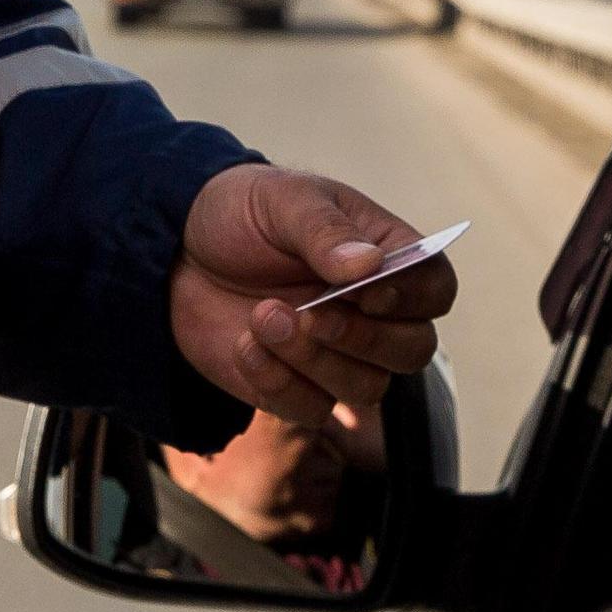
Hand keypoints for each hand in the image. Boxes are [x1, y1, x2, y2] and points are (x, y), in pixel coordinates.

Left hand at [171, 165, 454, 434]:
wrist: (175, 250)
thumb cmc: (242, 213)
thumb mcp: (282, 202)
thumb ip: (324, 231)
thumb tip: (369, 265)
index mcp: (384, 256)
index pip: (435, 288)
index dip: (412, 297)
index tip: (363, 288)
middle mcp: (372, 312)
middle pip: (414, 350)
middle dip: (365, 340)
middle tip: (311, 314)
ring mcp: (336, 354)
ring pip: (366, 388)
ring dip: (315, 360)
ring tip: (263, 315)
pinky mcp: (295, 388)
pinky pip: (312, 409)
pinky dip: (277, 382)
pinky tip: (243, 343)